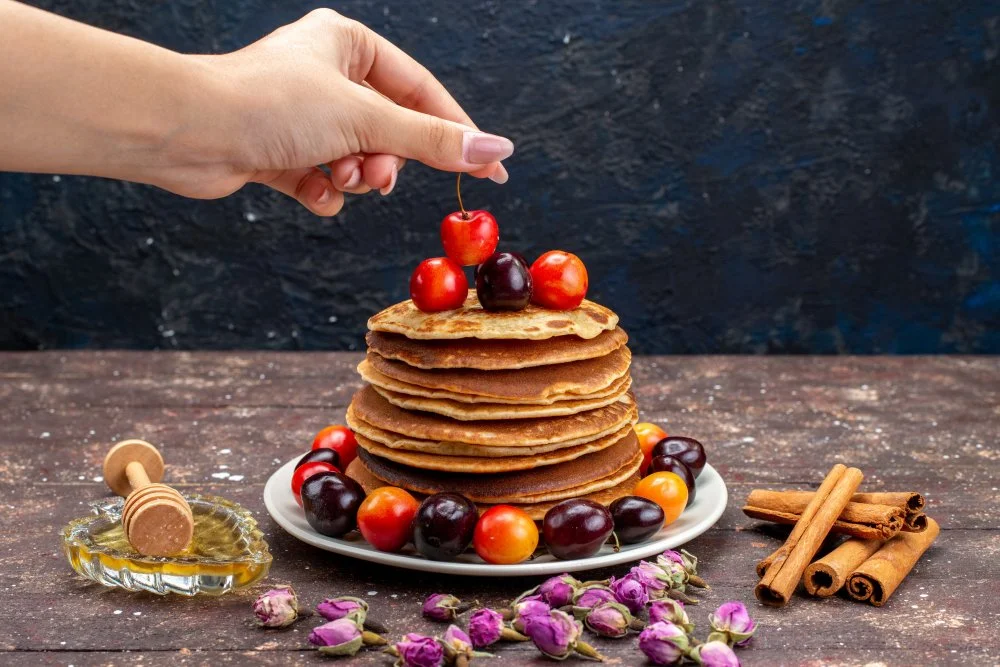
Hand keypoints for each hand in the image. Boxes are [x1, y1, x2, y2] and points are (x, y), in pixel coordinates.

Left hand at [187, 9, 512, 214]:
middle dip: (388, 161)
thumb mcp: (367, 119)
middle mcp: (328, 75)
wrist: (188, 132)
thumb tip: (495, 151)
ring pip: (361, 159)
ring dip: (356, 177)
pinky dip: (325, 191)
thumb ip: (433, 142)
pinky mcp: (283, 152)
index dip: (458, 133)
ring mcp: (305, 116)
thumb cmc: (270, 104)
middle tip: (376, 177)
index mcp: (349, 45)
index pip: (423, 92)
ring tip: (337, 176)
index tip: (493, 169)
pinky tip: (309, 188)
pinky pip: (327, 180)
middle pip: (392, 131)